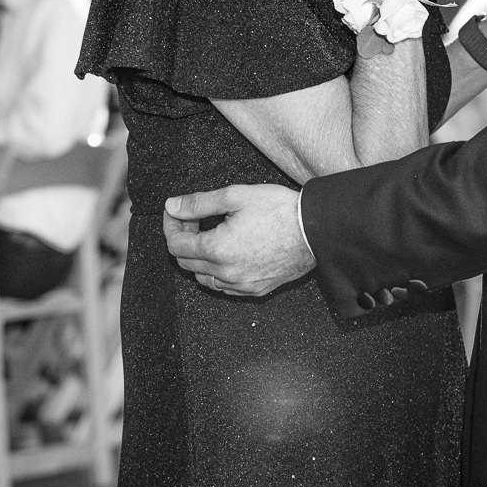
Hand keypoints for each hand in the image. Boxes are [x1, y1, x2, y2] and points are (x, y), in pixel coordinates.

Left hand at [163, 185, 314, 296]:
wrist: (315, 229)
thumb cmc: (279, 210)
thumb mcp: (235, 196)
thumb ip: (199, 203)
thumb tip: (172, 206)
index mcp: (217, 249)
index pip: (176, 244)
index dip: (171, 225)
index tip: (176, 212)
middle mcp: (226, 273)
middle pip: (186, 262)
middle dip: (183, 239)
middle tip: (193, 219)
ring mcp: (241, 285)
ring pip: (203, 278)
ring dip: (198, 258)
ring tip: (210, 235)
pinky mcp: (256, 290)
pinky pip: (224, 287)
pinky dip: (217, 272)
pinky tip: (227, 254)